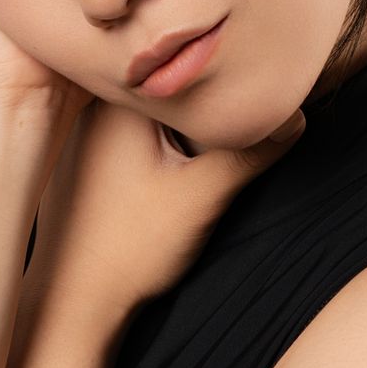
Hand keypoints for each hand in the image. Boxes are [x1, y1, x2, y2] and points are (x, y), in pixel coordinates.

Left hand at [24, 100, 307, 327]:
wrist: (72, 305)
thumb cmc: (129, 250)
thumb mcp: (203, 195)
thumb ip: (250, 150)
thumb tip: (294, 118)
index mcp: (114, 103)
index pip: (174, 62)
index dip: (215, 74)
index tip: (244, 90)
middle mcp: (88, 110)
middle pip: (162, 85)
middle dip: (197, 103)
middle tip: (225, 127)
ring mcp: (79, 136)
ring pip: (146, 112)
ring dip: (176, 126)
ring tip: (193, 157)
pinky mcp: (80, 163)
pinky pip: (126, 135)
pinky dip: (153, 145)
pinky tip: (165, 176)